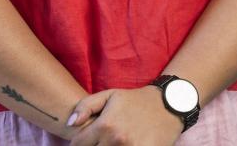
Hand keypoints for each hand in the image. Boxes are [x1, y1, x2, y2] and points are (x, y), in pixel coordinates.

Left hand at [67, 86, 184, 145]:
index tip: (83, 140)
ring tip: (109, 143)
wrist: (167, 106)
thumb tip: (69, 123)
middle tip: (98, 141)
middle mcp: (116, 140)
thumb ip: (85, 106)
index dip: (77, 143)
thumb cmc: (135, 100)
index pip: (78, 144)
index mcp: (105, 125)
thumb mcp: (109, 95)